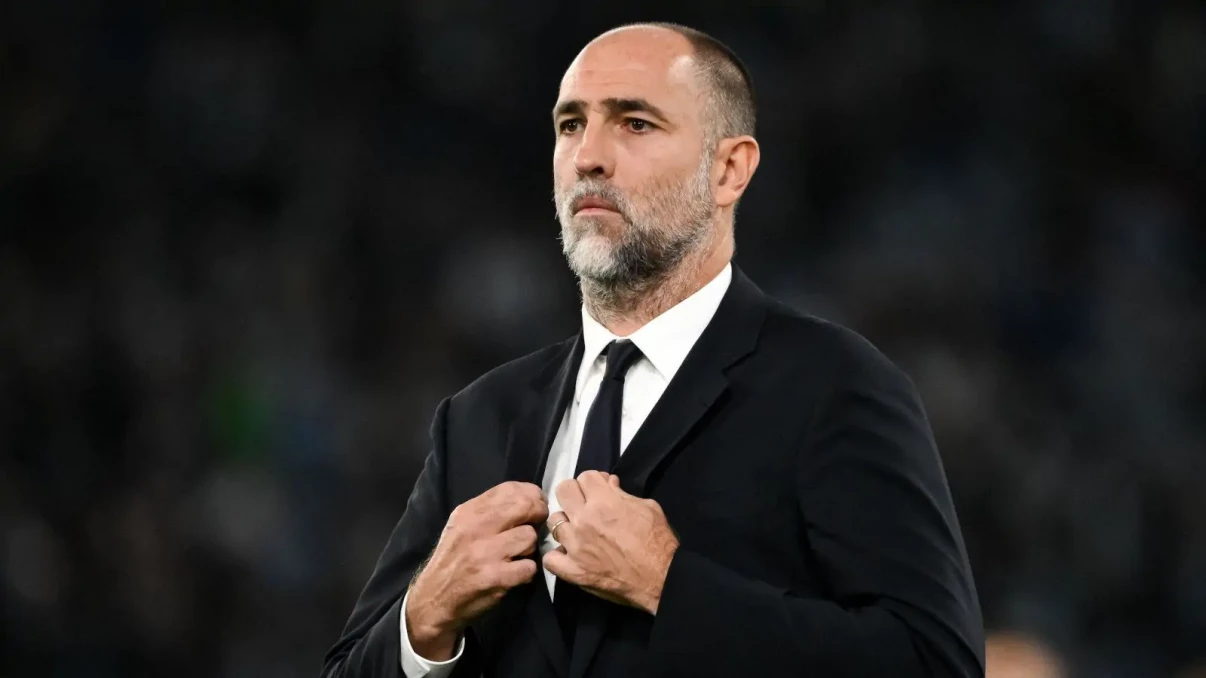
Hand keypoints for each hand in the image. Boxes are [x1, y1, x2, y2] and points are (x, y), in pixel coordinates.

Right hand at [406, 481, 547, 658]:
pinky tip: (515, 574)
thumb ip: (490, 511)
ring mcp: (485, 553)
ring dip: (529, 548)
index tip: (536, 505)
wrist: (433, 599)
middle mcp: (476, 528)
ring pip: (529, 537)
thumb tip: (527, 499)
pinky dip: (526, 572)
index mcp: (468, 512)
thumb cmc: (453, 561)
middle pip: (525, 506)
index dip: (532, 494)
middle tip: (538, 525)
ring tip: (517, 556)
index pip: (510, 489)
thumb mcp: (462, 526)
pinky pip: (529, 566)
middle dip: (538, 514)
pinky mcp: (494, 577)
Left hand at [543, 471, 678, 614]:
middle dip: (575, 493)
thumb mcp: (648, 507)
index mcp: (604, 501)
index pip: (585, 476)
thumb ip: (623, 494)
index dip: (594, 481)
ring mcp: (575, 546)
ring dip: (566, 523)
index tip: (601, 490)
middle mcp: (584, 519)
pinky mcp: (573, 570)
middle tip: (586, 504)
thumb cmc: (658, 541)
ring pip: (554, 522)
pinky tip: (568, 555)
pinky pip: (550, 559)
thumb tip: (609, 484)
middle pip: (563, 491)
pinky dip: (557, 556)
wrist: (662, 578)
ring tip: (578, 531)